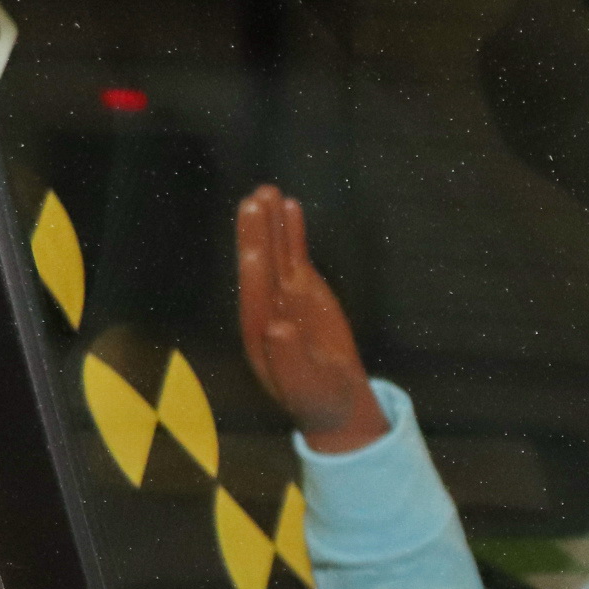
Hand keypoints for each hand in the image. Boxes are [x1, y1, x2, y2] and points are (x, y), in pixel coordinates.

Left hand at [237, 184, 384, 453]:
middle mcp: (266, 306)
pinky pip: (295, 254)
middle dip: (256, 235)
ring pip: (276, 252)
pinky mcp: (304, 287)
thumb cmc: (317, 398)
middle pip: (260, 265)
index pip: (255, 295)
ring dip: (270, 223)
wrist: (334, 398)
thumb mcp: (305, 386)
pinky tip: (290, 206)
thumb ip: (290, 359)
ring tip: (266, 190)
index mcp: (260, 333)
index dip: (255, 270)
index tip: (255, 246)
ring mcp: (284, 294)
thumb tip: (276, 328)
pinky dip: (292, 232)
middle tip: (254, 202)